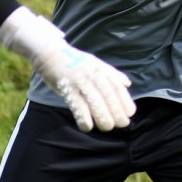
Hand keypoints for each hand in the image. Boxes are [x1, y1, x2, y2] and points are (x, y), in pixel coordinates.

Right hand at [0, 7, 135, 131]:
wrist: (51, 53)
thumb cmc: (76, 61)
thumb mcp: (96, 63)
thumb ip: (112, 74)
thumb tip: (127, 84)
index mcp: (101, 69)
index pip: (117, 87)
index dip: (125, 101)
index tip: (130, 113)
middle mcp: (92, 74)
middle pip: (108, 95)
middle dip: (117, 112)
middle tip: (121, 125)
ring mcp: (79, 80)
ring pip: (94, 101)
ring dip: (102, 117)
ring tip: (106, 128)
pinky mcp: (66, 87)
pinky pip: (76, 104)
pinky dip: (83, 117)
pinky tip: (87, 127)